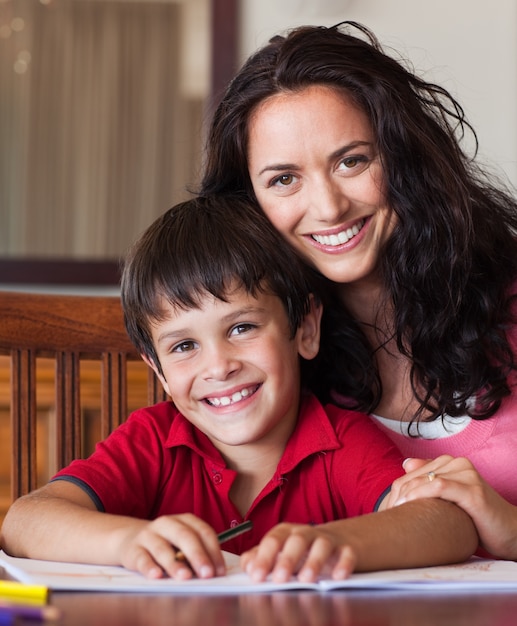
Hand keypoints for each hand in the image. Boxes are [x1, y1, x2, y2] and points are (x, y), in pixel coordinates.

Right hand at [116, 513, 225, 579]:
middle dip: (198, 555)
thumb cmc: (165, 544)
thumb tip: (214, 574)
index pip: (203, 532)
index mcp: (185, 520)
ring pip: (162, 548)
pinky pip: (142, 558)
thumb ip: (196, 554)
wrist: (130, 539)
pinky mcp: (133, 549)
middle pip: (185, 536)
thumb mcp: (182, 544)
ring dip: (175, 564)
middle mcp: (167, 523)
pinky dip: (149, 567)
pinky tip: (157, 575)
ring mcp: (149, 535)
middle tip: (207, 574)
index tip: (219, 571)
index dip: (213, 551)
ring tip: (185, 577)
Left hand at [240, 522, 355, 582]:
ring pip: (322, 544)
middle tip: (279, 579)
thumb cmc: (304, 549)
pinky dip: (343, 563)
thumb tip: (248, 566)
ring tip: (306, 579)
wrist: (341, 540)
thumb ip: (261, 557)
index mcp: (287, 533)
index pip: (273, 540)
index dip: (264, 557)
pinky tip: (337, 576)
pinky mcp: (348, 549)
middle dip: (287, 559)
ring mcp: (328, 539)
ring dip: (314, 561)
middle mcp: (307, 533)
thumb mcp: (281, 551)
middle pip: (296, 539)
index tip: (257, 576)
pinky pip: (347, 553)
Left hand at [385, 455, 516, 558]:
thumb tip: (406, 463)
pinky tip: (408, 505)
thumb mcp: (451, 497)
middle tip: (387, 513)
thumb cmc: (477, 518)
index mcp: (451, 463)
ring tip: (394, 512)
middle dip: (398, 494)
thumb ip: (431, 478)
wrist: (511, 532)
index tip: (385, 508)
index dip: (396, 489)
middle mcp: (459, 463)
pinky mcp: (473, 490)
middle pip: (416, 476)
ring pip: (425, 479)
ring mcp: (467, 475)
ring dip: (406, 495)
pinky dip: (421, 494)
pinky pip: (439, 486)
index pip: (412, 473)